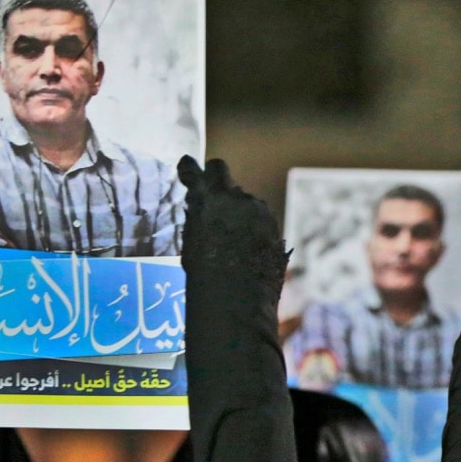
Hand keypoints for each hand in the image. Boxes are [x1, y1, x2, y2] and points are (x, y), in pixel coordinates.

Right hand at [177, 156, 286, 297]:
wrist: (239, 295)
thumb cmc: (205, 273)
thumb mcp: (192, 241)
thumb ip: (198, 217)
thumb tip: (200, 206)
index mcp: (205, 199)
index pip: (193, 170)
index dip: (189, 168)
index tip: (188, 166)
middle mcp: (232, 196)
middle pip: (221, 171)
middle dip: (216, 178)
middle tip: (214, 195)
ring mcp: (256, 207)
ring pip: (243, 199)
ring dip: (238, 210)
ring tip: (234, 238)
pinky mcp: (272, 221)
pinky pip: (259, 216)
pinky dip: (253, 224)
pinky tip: (250, 246)